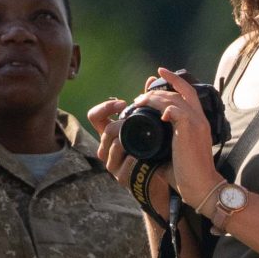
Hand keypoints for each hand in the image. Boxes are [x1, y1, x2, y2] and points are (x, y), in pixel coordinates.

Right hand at [86, 97, 170, 214]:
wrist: (163, 178)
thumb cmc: (155, 149)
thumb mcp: (150, 124)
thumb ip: (148, 103)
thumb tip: (152, 79)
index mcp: (111, 134)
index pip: (95, 116)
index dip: (106, 107)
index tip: (123, 104)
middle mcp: (107, 148)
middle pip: (104, 130)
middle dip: (119, 123)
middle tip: (134, 121)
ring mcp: (113, 164)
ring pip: (112, 147)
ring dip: (125, 140)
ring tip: (139, 138)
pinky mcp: (122, 178)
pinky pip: (123, 166)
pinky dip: (132, 160)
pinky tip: (141, 157)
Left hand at [149, 70, 221, 207]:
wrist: (201, 187)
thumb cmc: (187, 174)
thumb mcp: (174, 152)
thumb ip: (163, 140)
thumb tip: (144, 138)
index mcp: (198, 122)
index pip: (188, 92)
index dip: (174, 80)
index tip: (159, 73)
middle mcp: (200, 118)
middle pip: (179, 92)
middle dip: (157, 91)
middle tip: (140, 96)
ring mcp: (197, 123)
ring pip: (174, 99)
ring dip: (154, 98)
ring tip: (139, 102)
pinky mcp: (191, 129)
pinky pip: (177, 110)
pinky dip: (165, 108)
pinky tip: (157, 113)